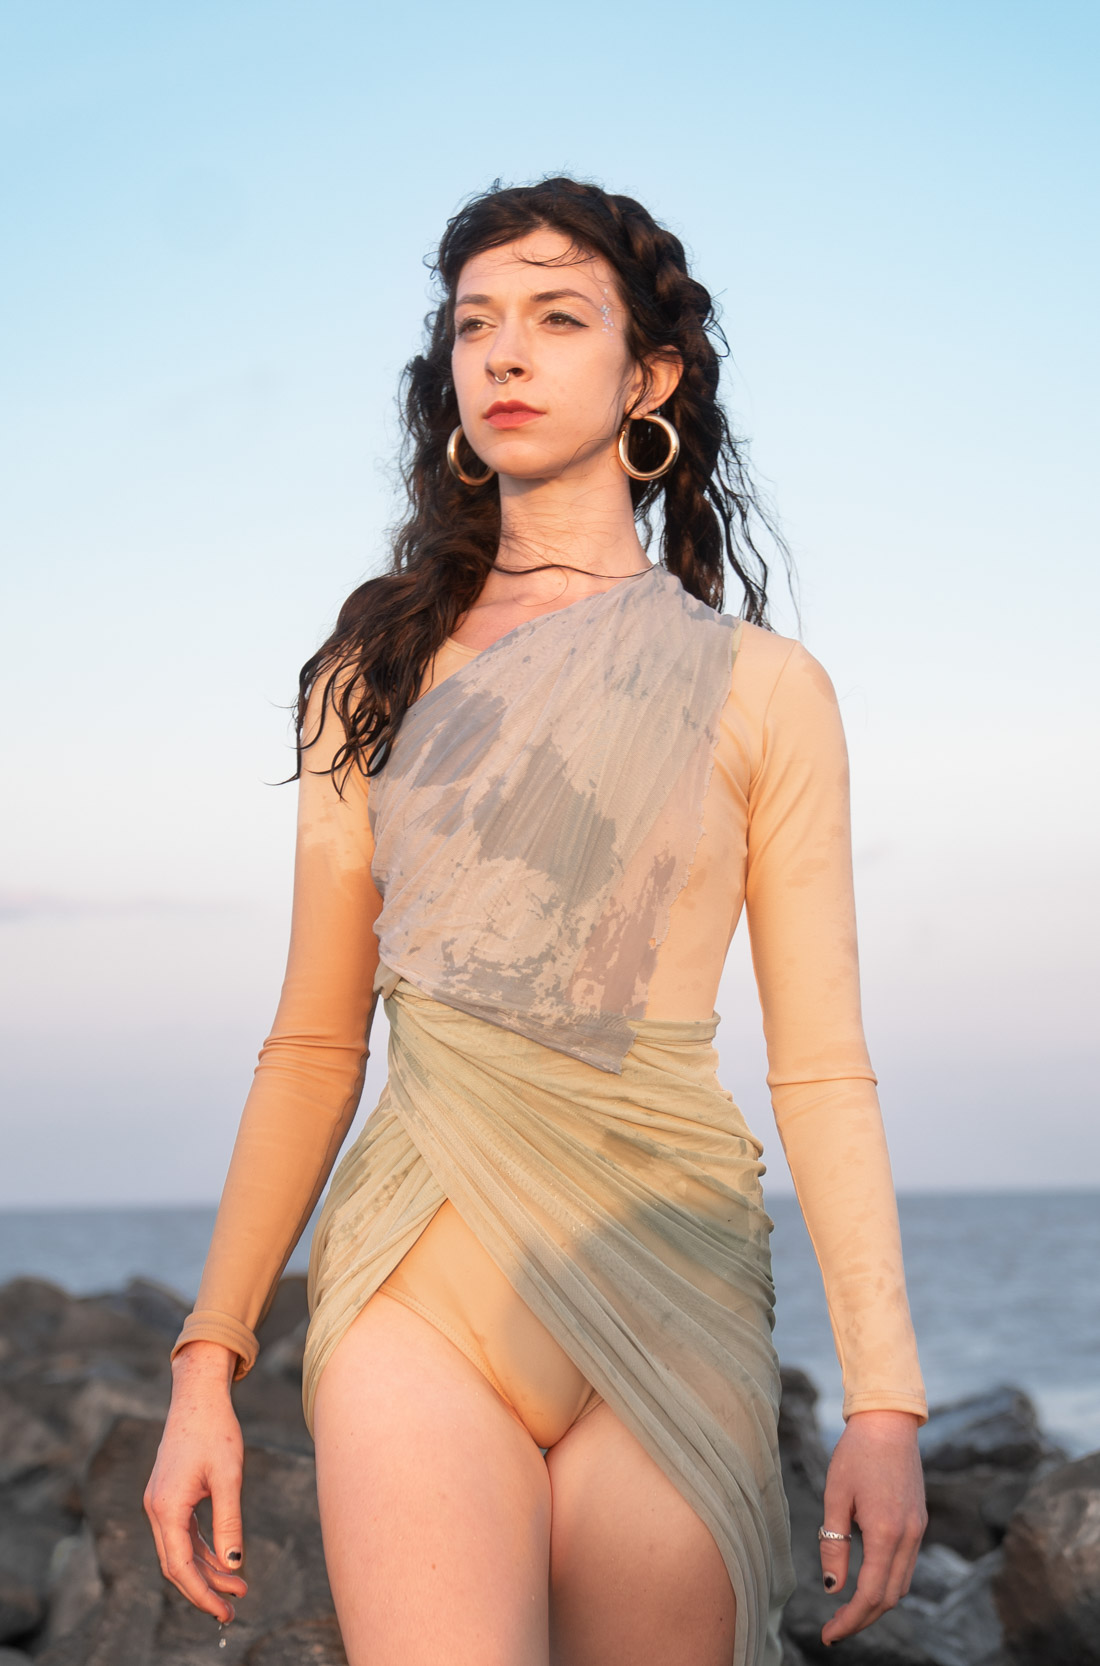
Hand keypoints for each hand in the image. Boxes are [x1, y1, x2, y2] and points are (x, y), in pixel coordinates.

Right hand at [143, 1341, 248, 1622]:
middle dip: (205, 1588)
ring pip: (180, 1550)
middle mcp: (157, 1509)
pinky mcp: (169, 1495)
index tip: (225, 1610)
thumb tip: (234, 1566)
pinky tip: (224, 1560)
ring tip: (239, 1587)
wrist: (199, 1395)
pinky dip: (203, 1549)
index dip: (202, 1594)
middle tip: (235, 1608)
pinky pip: (184, 1533)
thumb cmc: (216, 1431)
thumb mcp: (228, 1478)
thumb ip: (229, 1523)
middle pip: (177, 1564)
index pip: (180, 1567)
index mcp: (166, 1508)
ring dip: (207, 1570)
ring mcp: (160, 1502)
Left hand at [818, 1409, 926, 1646]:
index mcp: (886, 1532)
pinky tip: (866, 1582)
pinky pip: (906, 1567)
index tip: (829, 1635)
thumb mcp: (835, 1497)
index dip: (850, 1620)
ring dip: (876, 1604)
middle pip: (889, 1598)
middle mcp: (909, 1537)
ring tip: (846, 1610)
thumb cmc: (856, 1454)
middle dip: (862, 1619)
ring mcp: (918, 1530)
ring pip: (901, 1585)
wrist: (888, 1422)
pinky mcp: (919, 1523)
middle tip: (834, 1630)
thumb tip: (832, 1588)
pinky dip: (887, 1584)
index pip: (870, 1594)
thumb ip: (834, 1545)